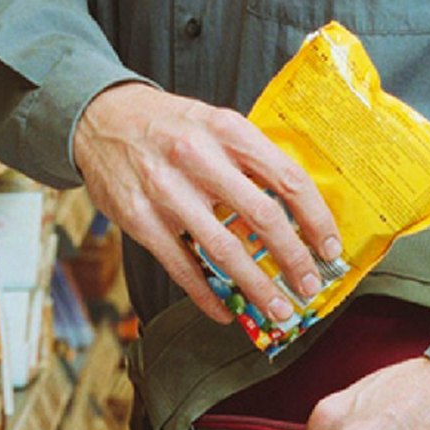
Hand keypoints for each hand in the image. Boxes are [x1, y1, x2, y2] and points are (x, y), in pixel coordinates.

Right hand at [73, 82, 340, 322]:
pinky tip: (224, 310)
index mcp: (227, 130)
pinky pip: (181, 266)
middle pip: (263, 219)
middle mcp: (198, 158)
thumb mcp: (212, 121)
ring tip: (276, 308)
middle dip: (294, 260)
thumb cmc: (164, 124)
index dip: (316, 219)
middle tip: (309, 286)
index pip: (288, 179)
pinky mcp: (140, 219)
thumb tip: (295, 208)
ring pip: (224, 249)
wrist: (99, 119)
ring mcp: (166, 191)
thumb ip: (247, 157)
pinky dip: (205, 295)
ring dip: (256, 286)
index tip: (330, 248)